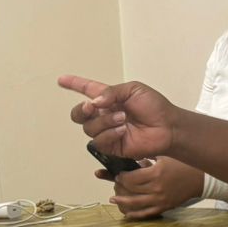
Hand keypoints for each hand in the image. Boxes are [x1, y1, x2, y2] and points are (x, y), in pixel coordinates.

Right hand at [58, 74, 177, 158]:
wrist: (166, 127)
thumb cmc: (154, 106)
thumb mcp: (133, 90)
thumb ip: (111, 92)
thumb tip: (94, 102)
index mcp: (109, 97)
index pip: (86, 89)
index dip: (73, 84)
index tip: (61, 80)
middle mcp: (104, 114)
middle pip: (78, 114)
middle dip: (81, 110)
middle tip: (93, 107)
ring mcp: (106, 131)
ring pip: (88, 127)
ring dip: (104, 121)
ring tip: (123, 119)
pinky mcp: (111, 146)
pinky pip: (98, 141)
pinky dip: (109, 134)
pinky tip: (122, 130)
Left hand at [100, 157, 203, 219]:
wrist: (200, 179)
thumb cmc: (182, 164)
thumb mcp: (164, 155)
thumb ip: (147, 155)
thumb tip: (129, 153)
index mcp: (156, 174)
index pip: (132, 178)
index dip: (121, 177)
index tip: (118, 174)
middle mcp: (156, 188)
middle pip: (132, 190)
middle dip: (120, 187)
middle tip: (116, 183)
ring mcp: (160, 200)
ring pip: (136, 203)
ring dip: (123, 201)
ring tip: (112, 199)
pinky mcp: (164, 207)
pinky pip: (147, 213)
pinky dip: (135, 214)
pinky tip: (127, 213)